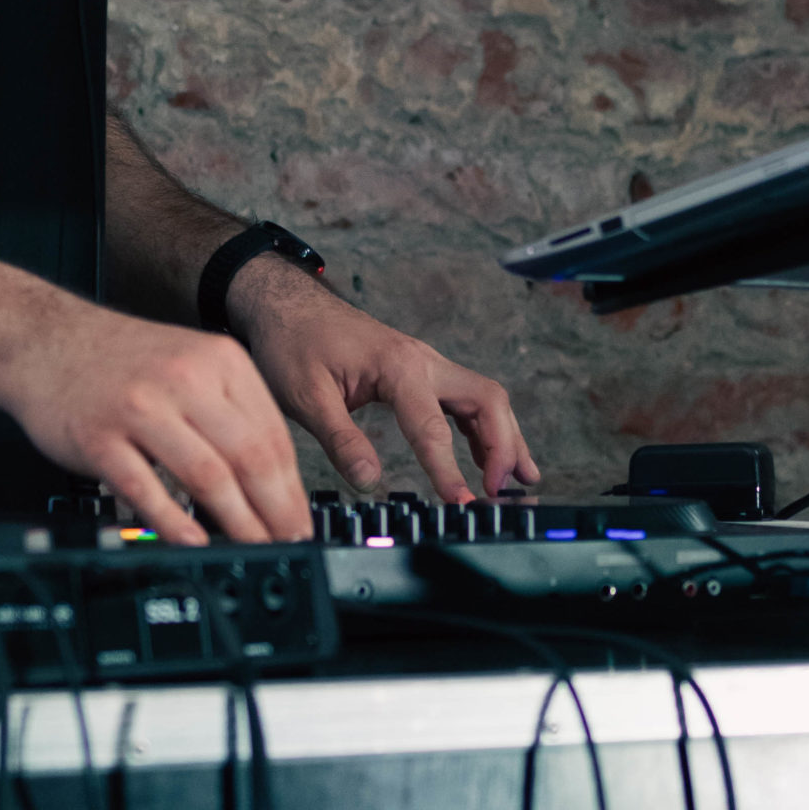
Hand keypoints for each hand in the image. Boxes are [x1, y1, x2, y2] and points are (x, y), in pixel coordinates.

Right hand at [0, 299, 310, 545]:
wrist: (43, 339)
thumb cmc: (121, 361)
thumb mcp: (190, 364)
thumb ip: (230, 412)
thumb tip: (270, 480)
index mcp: (219, 362)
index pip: (272, 434)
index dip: (293, 486)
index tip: (301, 520)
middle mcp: (185, 380)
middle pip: (248, 456)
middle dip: (276, 510)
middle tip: (289, 542)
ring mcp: (141, 408)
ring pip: (206, 473)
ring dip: (237, 521)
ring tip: (254, 548)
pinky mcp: (99, 438)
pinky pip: (144, 487)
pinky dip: (173, 520)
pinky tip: (192, 541)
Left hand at [227, 258, 541, 500]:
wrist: (286, 305)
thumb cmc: (292, 343)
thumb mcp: (305, 395)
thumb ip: (340, 440)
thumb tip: (370, 483)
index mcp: (397, 366)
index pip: (434, 427)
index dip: (450, 470)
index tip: (461, 504)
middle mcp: (422, 361)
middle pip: (486, 400)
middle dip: (504, 446)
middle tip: (501, 493)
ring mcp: (425, 364)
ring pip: (484, 399)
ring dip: (505, 437)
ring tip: (522, 481)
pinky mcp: (418, 372)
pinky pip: (465, 400)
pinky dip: (484, 430)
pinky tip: (487, 459)